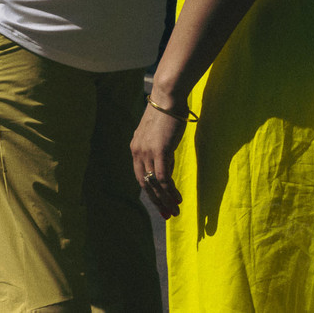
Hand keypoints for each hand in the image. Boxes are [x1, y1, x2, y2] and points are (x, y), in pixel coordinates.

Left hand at [131, 99, 186, 219]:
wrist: (168, 98)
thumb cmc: (167, 113)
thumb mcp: (159, 135)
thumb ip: (159, 151)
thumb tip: (166, 165)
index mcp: (135, 148)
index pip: (140, 176)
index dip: (150, 192)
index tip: (160, 204)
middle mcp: (137, 151)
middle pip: (144, 183)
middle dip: (156, 201)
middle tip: (167, 215)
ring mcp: (146, 152)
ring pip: (154, 183)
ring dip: (165, 200)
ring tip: (175, 211)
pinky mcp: (159, 151)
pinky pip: (163, 177)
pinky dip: (170, 191)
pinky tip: (178, 198)